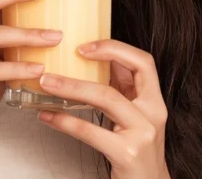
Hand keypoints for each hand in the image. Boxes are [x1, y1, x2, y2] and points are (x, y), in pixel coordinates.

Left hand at [36, 40, 169, 178]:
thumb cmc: (136, 151)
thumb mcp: (135, 116)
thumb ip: (122, 90)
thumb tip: (95, 60)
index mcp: (155, 101)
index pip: (143, 61)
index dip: (115, 48)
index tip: (84, 46)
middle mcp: (153, 114)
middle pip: (126, 73)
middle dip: (92, 60)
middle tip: (60, 59)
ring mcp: (142, 133)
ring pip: (106, 97)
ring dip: (71, 87)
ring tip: (47, 83)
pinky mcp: (127, 153)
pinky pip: (89, 131)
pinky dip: (64, 121)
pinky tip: (48, 116)